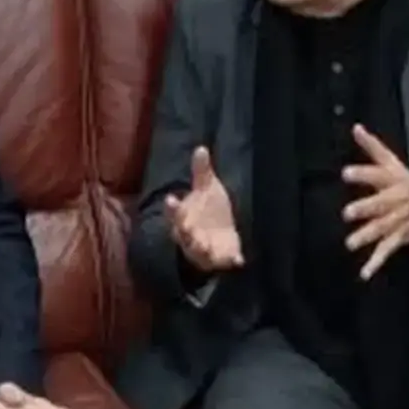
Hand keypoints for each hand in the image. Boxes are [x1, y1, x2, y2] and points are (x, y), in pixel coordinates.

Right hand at [164, 146, 243, 272]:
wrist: (220, 234)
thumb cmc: (209, 209)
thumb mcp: (207, 189)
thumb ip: (202, 172)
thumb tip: (201, 147)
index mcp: (184, 217)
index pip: (174, 212)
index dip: (172, 207)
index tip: (171, 198)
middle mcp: (190, 235)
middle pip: (184, 234)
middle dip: (185, 232)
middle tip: (187, 228)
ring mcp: (205, 248)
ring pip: (200, 251)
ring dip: (202, 249)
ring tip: (206, 247)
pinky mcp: (221, 258)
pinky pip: (225, 261)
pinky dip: (230, 260)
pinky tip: (238, 259)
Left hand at [342, 124, 408, 280]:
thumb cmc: (406, 182)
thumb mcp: (392, 163)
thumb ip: (372, 147)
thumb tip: (355, 127)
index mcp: (393, 180)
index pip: (377, 175)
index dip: (363, 174)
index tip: (345, 173)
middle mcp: (397, 200)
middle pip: (381, 204)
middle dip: (366, 208)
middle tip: (346, 213)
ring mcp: (399, 220)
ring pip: (383, 228)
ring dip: (367, 236)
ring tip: (350, 244)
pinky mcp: (400, 237)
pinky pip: (387, 250)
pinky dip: (376, 263)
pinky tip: (364, 274)